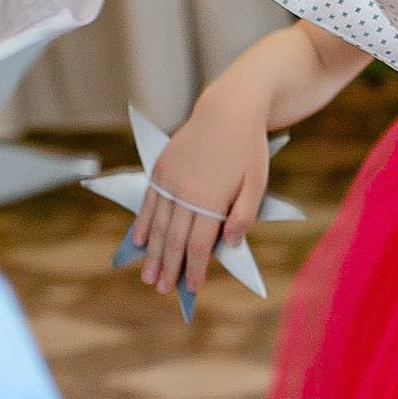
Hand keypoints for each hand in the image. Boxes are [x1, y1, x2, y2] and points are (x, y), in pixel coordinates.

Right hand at [135, 86, 272, 295]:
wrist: (228, 109)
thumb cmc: (248, 149)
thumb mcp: (257, 184)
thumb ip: (244, 216)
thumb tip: (230, 244)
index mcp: (211, 199)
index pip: (198, 244)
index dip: (195, 268)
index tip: (191, 287)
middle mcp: (186, 192)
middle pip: (174, 239)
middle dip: (168, 267)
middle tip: (162, 289)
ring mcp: (170, 180)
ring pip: (157, 224)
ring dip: (152, 253)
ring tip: (147, 275)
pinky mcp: (161, 168)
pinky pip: (149, 202)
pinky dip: (143, 224)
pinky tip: (139, 241)